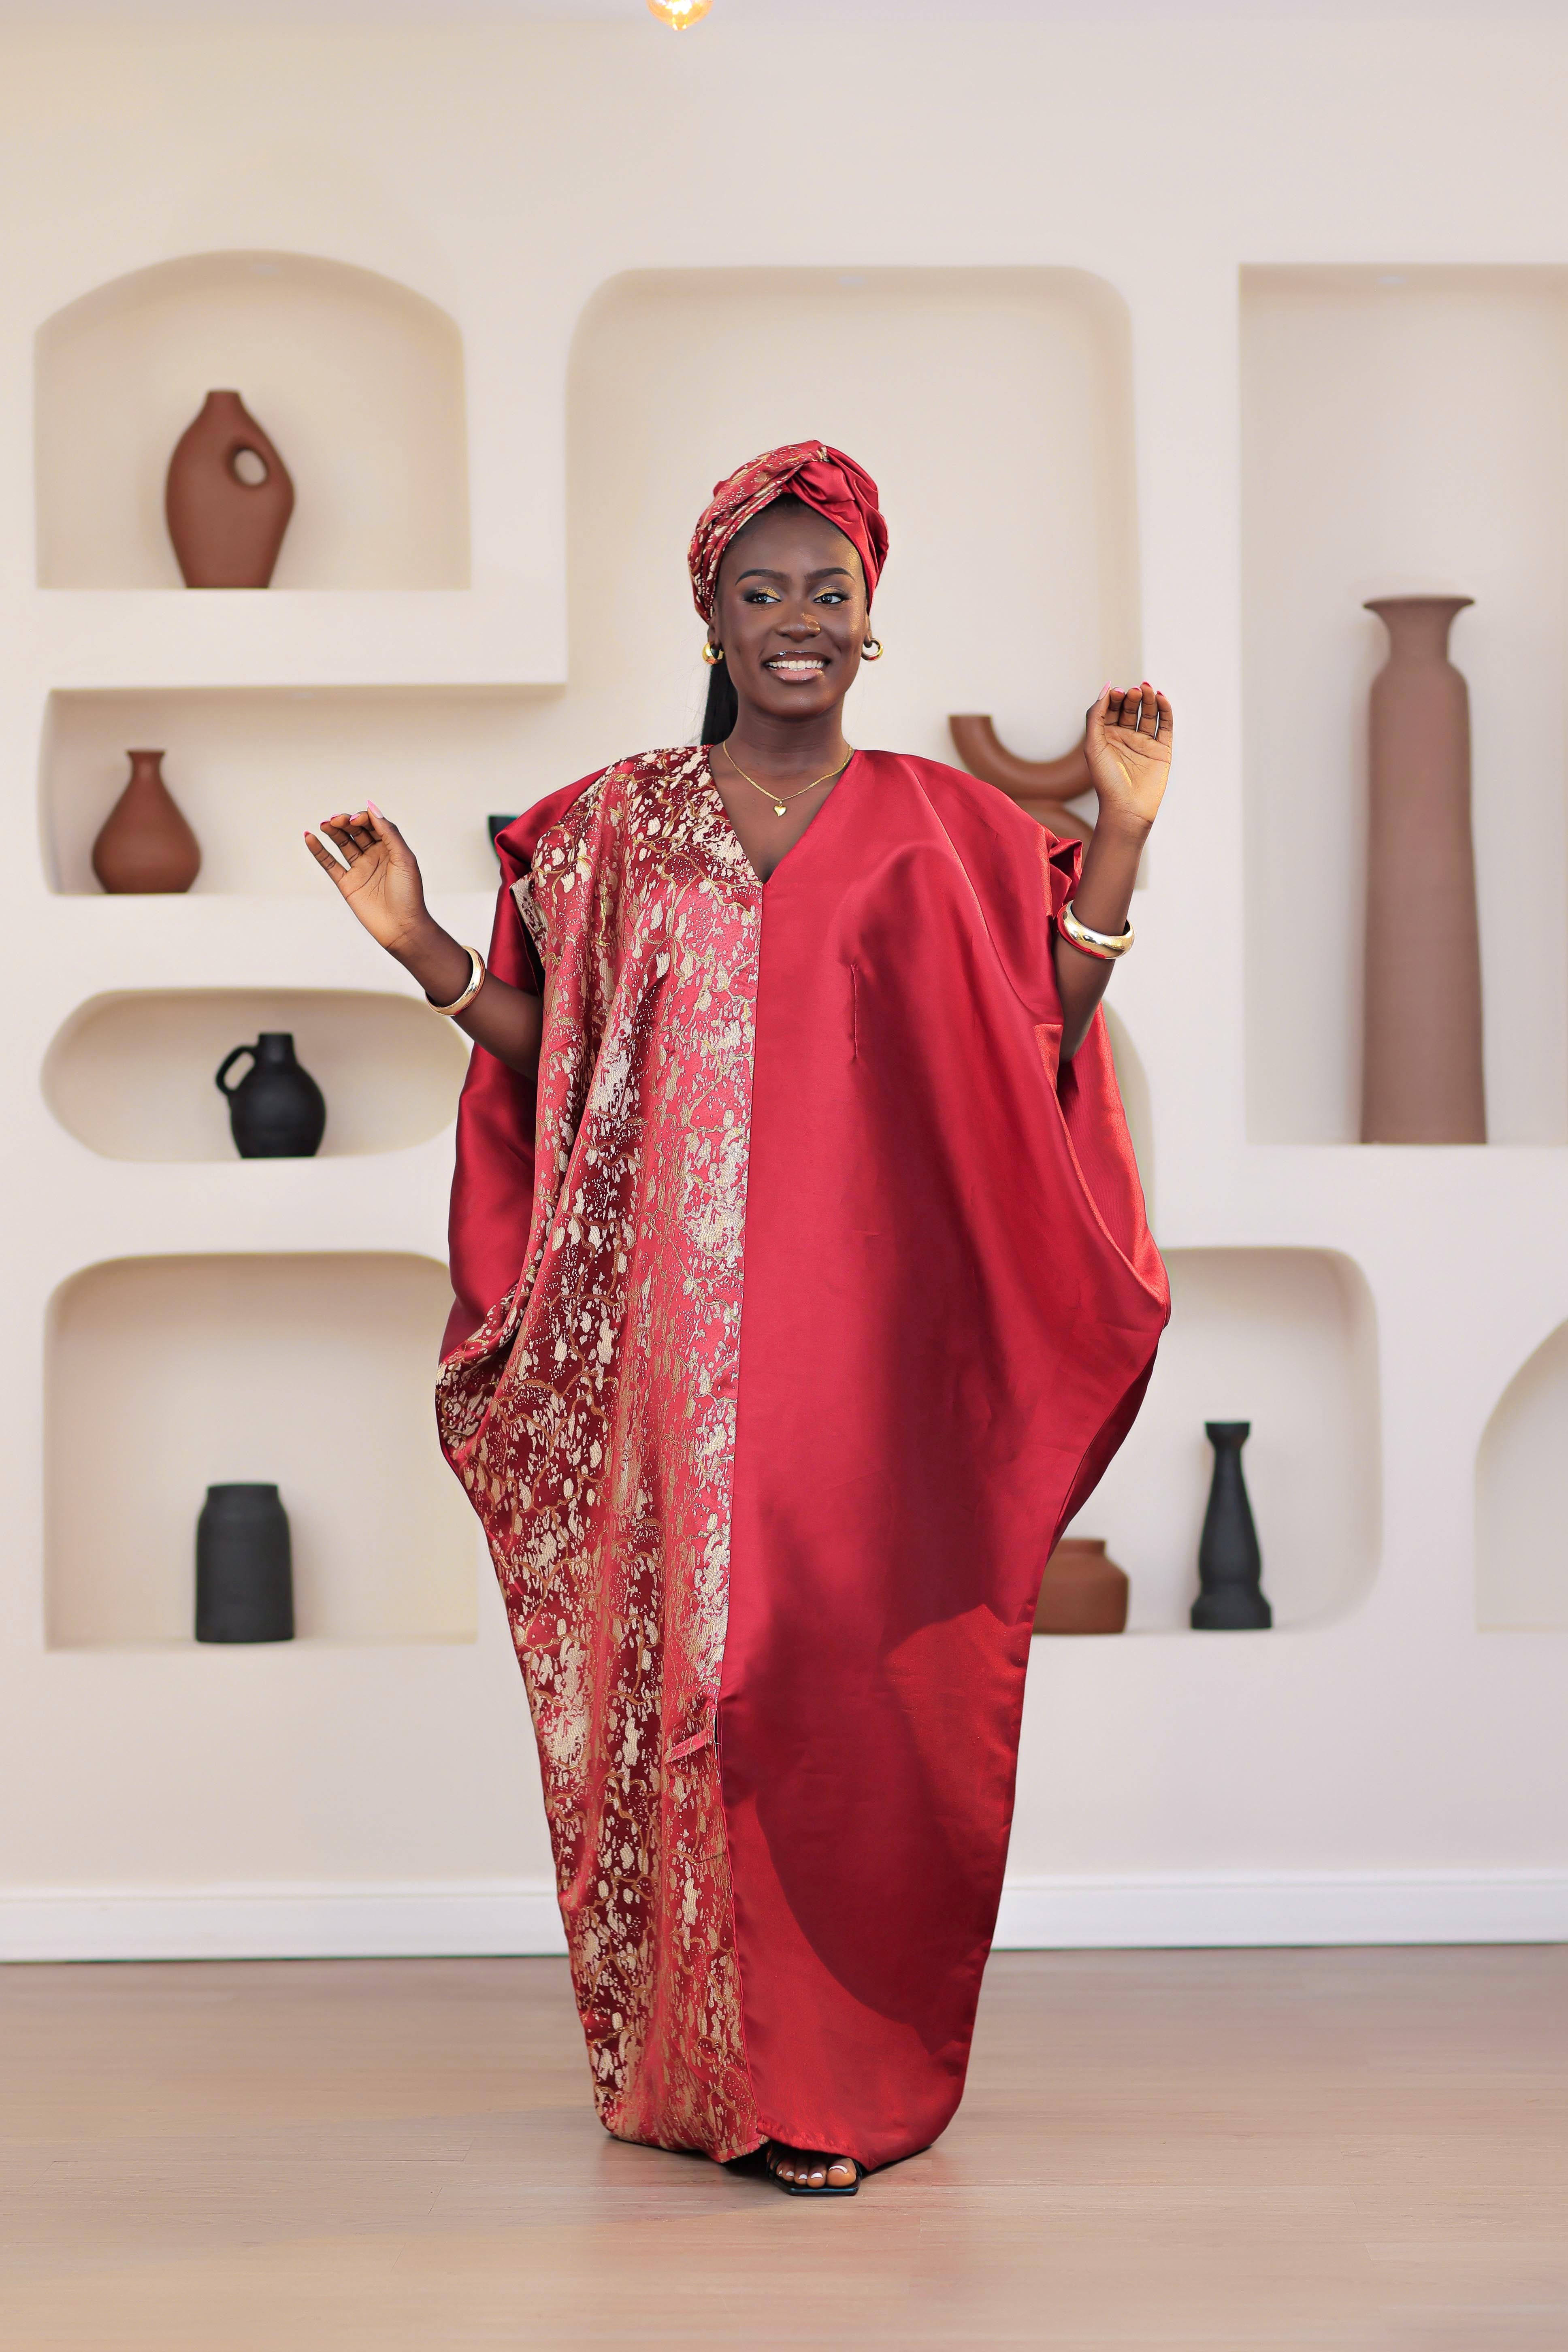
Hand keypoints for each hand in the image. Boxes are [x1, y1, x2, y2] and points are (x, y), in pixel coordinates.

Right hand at [304, 804, 432, 955]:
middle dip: (346, 822)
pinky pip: (329, 863)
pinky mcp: (347, 883)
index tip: (357, 819)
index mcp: (391, 848)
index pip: (373, 824)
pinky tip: (310, 837)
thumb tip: (372, 807)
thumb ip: (389, 832)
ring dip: (333, 831)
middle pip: (356, 831)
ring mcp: (360, 869)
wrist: (402, 927)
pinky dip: (318, 850)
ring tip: (324, 824)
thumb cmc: (409, 894)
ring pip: (343, 844)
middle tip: (337, 820)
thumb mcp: (404, 858)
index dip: (363, 818)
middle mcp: (374, 856)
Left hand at [1084, 681, 1172, 832]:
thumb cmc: (1106, 781)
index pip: (1111, 709)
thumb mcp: (1093, 745)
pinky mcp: (1162, 749)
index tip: (1116, 692)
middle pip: (1130, 709)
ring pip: (1148, 713)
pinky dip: (1164, 709)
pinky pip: (1165, 724)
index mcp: (1106, 737)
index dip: (1114, 697)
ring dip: (1148, 699)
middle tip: (1133, 691)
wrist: (1127, 809)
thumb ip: (1096, 715)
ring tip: (1147, 689)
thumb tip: (1107, 687)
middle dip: (1131, 697)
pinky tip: (1160, 697)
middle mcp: (1125, 738)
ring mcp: (1144, 743)